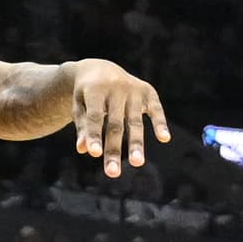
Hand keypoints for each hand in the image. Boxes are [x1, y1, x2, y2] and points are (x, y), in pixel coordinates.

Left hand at [68, 61, 168, 177]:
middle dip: (114, 149)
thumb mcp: (78, 106)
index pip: (95, 117)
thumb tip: (84, 150)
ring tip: (137, 163)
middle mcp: (115, 88)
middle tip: (112, 173)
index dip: (94, 135)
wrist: (98, 69)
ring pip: (135, 121)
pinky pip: (156, 109)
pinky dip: (160, 123)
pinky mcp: (147, 91)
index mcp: (94, 89)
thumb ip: (82, 126)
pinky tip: (164, 138)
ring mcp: (133, 89)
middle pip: (115, 124)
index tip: (95, 154)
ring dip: (136, 143)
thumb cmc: (85, 95)